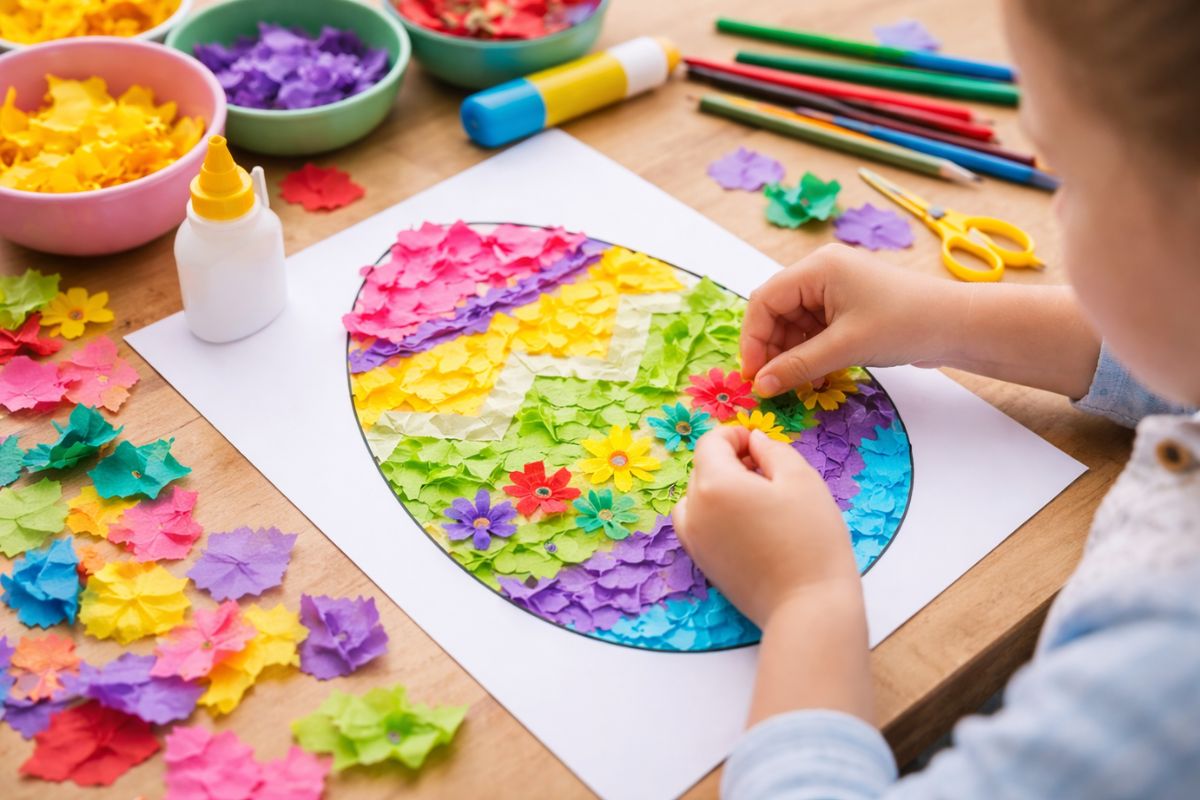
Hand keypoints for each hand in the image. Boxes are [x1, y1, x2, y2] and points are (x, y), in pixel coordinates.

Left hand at [672, 426, 857, 627]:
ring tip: (758, 500)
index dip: (737, 435)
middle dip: (732, 460)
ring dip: (721, 487)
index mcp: (714, 484)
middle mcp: (694, 510)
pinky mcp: (702, 562)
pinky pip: (697, 523)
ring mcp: (693, 539)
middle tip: (770, 474)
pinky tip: (747, 523)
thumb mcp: (802, 479)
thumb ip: (772, 449)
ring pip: (698, 496)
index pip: (711, 442)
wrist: (807, 606)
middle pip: (704, 467)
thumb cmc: (811, 539)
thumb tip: (754, 440)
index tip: (762, 445)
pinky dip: (714, 513)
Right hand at [741, 243, 962, 396]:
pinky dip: (810, 353)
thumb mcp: (846, 348)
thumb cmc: (905, 324)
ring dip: (791, 354)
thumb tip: (762, 385)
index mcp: (818, 268)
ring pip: (794, 324)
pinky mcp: (847, 307)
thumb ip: (799, 366)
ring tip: (798, 383)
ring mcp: (835, 290)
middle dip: (771, 348)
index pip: (765, 299)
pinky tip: (816, 376)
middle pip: (776, 311)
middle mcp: (821, 273)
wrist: (958, 325)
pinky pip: (814, 330)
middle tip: (772, 384)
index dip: (753, 338)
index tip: (754, 375)